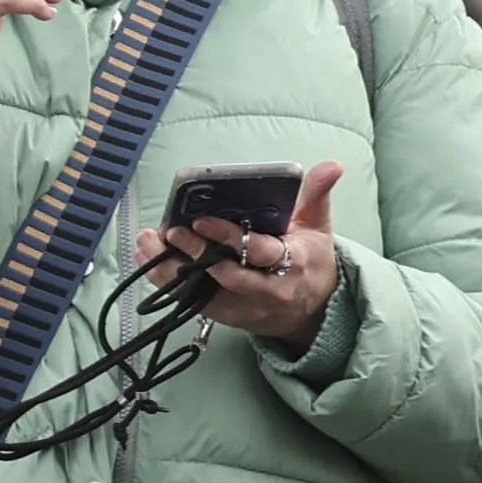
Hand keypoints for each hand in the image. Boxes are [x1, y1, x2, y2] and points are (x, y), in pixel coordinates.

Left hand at [139, 158, 348, 354]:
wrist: (314, 311)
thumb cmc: (312, 263)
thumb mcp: (318, 227)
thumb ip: (316, 194)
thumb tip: (332, 165)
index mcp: (293, 263)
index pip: (260, 252)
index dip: (229, 238)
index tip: (202, 221)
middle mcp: (269, 290)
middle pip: (228, 275)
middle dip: (196, 254)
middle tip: (171, 231)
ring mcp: (246, 307)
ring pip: (204, 293)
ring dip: (172, 270)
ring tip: (149, 244)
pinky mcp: (229, 317)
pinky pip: (194, 303)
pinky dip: (169, 283)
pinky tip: (151, 261)